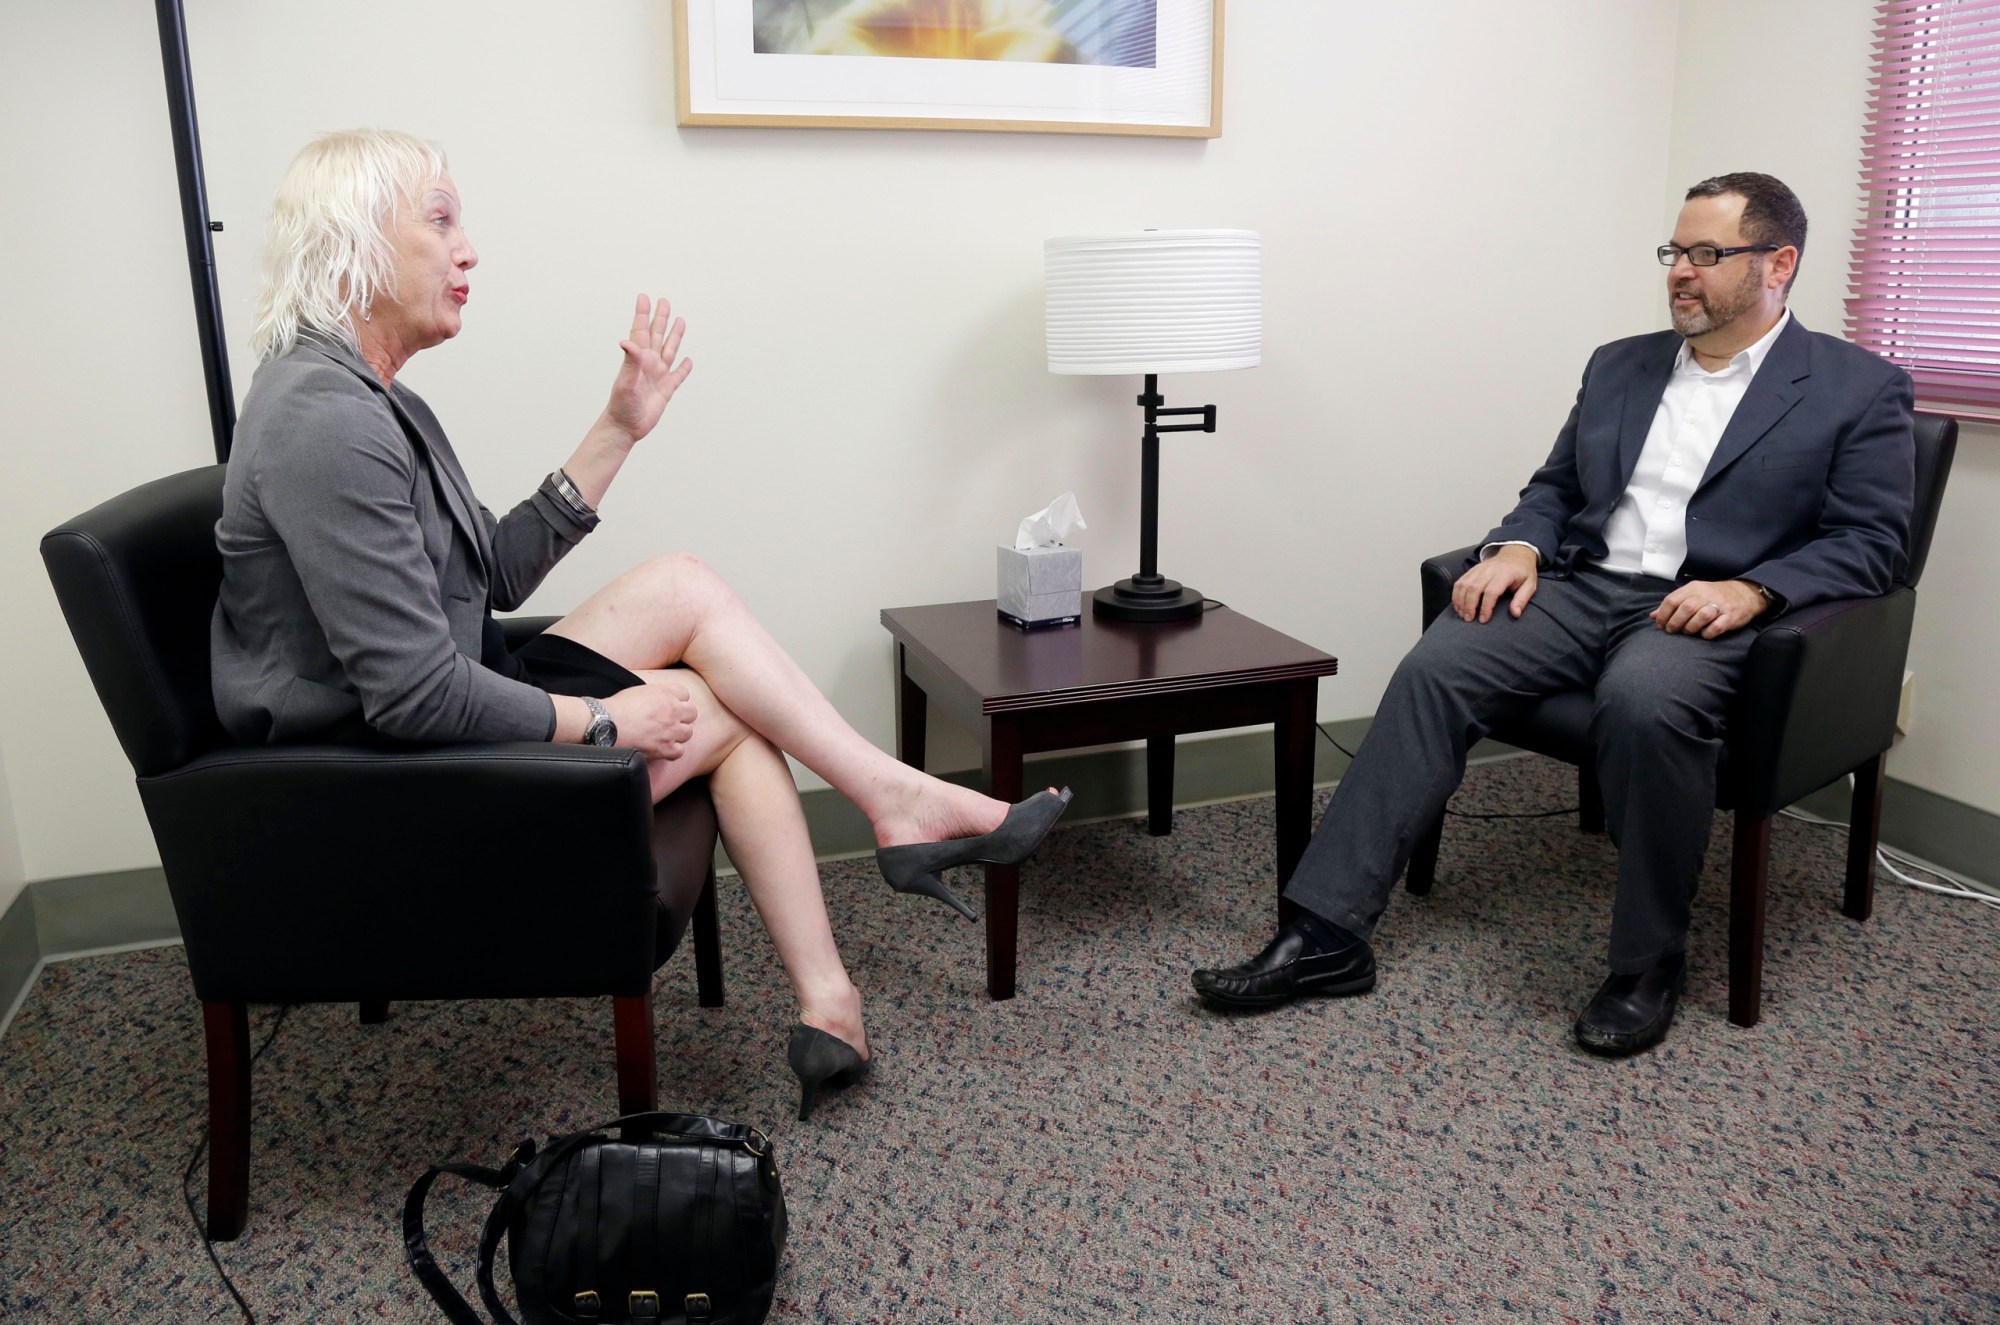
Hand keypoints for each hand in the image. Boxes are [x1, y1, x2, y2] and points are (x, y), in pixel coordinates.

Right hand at [600, 678, 697, 760]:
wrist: (606, 724)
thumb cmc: (617, 707)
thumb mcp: (639, 691)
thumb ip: (655, 694)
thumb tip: (659, 700)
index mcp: (665, 692)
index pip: (685, 693)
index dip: (678, 700)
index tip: (670, 705)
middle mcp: (673, 710)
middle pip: (692, 712)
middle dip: (683, 716)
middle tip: (670, 721)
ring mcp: (671, 730)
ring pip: (688, 732)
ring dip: (678, 734)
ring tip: (665, 735)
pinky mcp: (664, 748)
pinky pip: (679, 751)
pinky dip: (672, 751)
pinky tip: (662, 748)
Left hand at [601, 294, 692, 446]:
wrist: (626, 427)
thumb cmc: (621, 405)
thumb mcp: (625, 382)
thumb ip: (630, 361)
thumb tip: (627, 341)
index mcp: (639, 359)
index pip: (641, 330)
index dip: (643, 314)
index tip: (644, 297)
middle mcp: (649, 364)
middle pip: (658, 336)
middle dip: (661, 318)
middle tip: (664, 302)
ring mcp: (658, 376)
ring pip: (669, 350)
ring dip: (675, 336)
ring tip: (680, 321)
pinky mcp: (666, 390)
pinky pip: (678, 376)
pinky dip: (684, 368)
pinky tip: (687, 361)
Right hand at [1451, 545, 1538, 622]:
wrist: (1516, 554)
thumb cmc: (1523, 572)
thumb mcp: (1530, 585)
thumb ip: (1522, 599)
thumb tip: (1515, 614)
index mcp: (1505, 573)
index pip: (1491, 591)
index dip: (1486, 607)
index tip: (1484, 620)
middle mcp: (1490, 569)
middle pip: (1474, 588)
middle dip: (1469, 606)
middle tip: (1469, 619)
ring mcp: (1479, 568)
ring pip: (1464, 584)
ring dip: (1460, 601)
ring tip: (1462, 614)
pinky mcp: (1473, 569)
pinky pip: (1460, 581)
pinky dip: (1456, 594)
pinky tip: (1458, 605)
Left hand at [1652, 579, 1765, 637]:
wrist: (1746, 593)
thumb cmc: (1713, 596)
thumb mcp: (1693, 594)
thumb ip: (1673, 604)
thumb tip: (1652, 616)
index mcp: (1694, 588)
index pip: (1672, 600)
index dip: (1663, 614)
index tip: (1660, 625)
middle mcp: (1706, 595)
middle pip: (1685, 608)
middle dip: (1675, 623)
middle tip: (1672, 631)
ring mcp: (1720, 605)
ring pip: (1701, 617)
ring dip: (1691, 628)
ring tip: (1688, 631)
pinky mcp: (1731, 617)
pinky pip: (1717, 627)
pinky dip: (1707, 633)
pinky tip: (1704, 634)